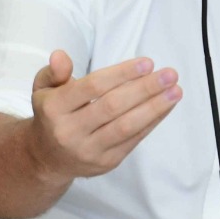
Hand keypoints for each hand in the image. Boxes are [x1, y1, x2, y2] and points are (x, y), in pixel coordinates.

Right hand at [25, 50, 181, 181]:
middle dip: (144, 89)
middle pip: (113, 107)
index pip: (92, 87)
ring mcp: (88, 150)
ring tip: (175, 91)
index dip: (122, 74)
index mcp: (53, 108)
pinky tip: (165, 106)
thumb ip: (54, 71)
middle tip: (169, 74)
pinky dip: (152, 122)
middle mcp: (69, 131)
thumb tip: (61, 56)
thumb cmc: (52, 116)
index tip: (147, 63)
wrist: (47, 158)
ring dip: (155, 108)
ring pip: (126, 126)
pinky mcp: (105, 162)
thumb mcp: (43, 89)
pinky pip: (133, 140)